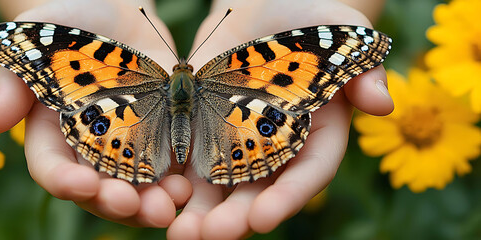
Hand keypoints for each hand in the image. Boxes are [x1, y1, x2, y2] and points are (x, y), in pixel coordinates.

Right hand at [0, 0, 191, 226]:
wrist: (127, 18)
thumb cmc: (76, 20)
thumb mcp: (39, 37)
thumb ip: (14, 75)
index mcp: (54, 135)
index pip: (52, 168)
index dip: (64, 180)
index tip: (82, 184)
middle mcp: (89, 152)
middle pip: (96, 192)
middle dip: (112, 202)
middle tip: (130, 205)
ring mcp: (128, 152)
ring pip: (134, 193)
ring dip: (149, 206)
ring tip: (167, 206)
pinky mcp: (161, 145)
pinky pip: (168, 177)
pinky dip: (175, 189)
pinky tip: (186, 188)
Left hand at [166, 0, 393, 238]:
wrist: (256, 8)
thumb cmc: (304, 16)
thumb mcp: (339, 29)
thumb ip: (363, 66)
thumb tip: (383, 104)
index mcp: (316, 133)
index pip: (308, 173)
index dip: (289, 198)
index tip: (263, 218)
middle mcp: (277, 150)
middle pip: (260, 192)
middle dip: (236, 218)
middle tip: (210, 235)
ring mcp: (237, 144)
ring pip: (220, 189)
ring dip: (200, 214)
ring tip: (179, 233)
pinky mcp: (204, 133)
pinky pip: (188, 164)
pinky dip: (174, 184)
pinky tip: (154, 197)